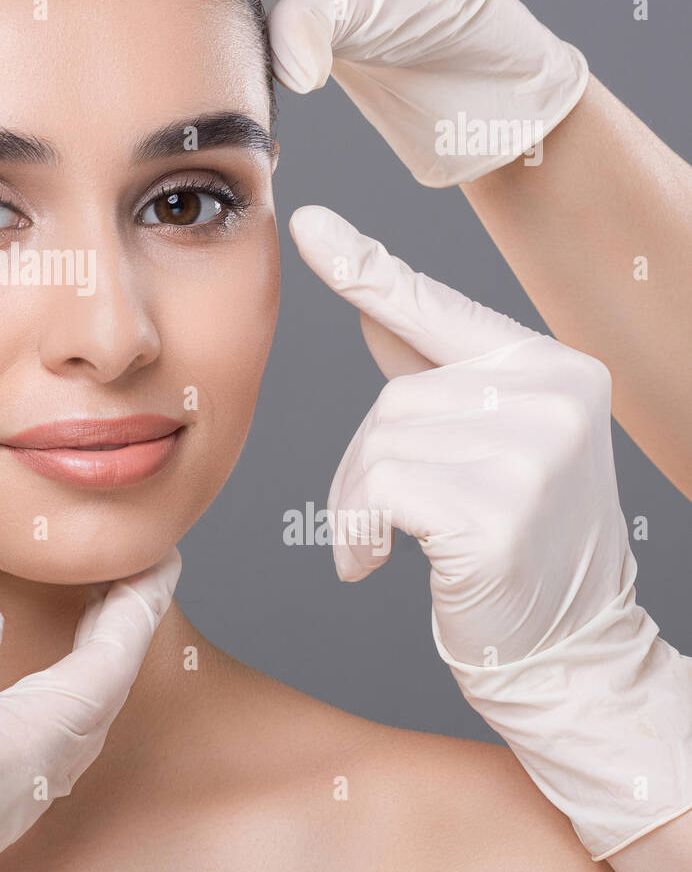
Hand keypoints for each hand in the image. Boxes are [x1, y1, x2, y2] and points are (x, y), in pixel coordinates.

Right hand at [0, 550, 181, 871]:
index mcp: (29, 745)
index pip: (109, 665)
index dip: (139, 606)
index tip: (162, 560)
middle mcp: (25, 782)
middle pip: (97, 699)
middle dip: (120, 635)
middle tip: (132, 581)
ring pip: (65, 726)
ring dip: (86, 668)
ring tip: (92, 620)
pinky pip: (27, 743)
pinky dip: (45, 697)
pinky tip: (21, 681)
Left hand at [290, 204, 691, 857]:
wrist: (567, 651)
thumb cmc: (519, 546)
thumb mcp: (487, 444)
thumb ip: (436, 372)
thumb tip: (372, 302)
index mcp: (552, 367)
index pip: (435, 307)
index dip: (364, 266)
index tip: (305, 221)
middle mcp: (555, 396)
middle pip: (393, 398)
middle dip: (363, 464)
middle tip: (378, 520)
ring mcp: (534, 452)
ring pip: (379, 443)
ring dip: (356, 504)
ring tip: (386, 543)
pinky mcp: (498, 510)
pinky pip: (379, 491)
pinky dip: (359, 532)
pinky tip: (380, 564)